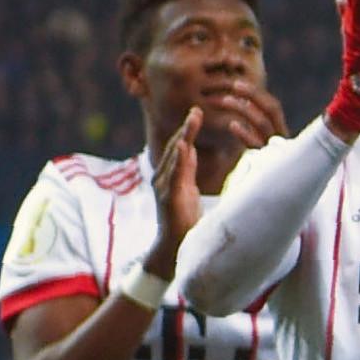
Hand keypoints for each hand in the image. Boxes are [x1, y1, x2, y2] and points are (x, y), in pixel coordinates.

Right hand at [149, 105, 206, 242]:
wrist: (173, 249)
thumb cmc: (182, 221)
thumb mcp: (188, 190)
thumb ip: (187, 170)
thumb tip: (191, 149)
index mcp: (169, 176)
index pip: (180, 148)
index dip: (187, 130)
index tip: (197, 112)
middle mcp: (162, 179)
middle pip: (176, 149)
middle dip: (186, 129)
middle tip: (197, 110)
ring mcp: (163, 188)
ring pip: (174, 159)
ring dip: (183, 138)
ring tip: (192, 122)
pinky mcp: (168, 199)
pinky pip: (174, 176)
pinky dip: (179, 160)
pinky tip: (185, 146)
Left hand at [189, 81, 283, 187]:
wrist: (271, 209)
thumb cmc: (266, 181)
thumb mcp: (262, 154)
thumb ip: (257, 136)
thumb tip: (242, 112)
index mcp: (282, 136)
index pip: (272, 109)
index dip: (256, 95)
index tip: (237, 84)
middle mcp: (283, 141)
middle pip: (270, 110)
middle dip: (252, 95)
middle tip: (232, 84)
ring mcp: (278, 152)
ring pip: (263, 124)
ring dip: (244, 109)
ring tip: (224, 100)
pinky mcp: (271, 165)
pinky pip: (258, 146)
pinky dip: (246, 134)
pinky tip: (231, 126)